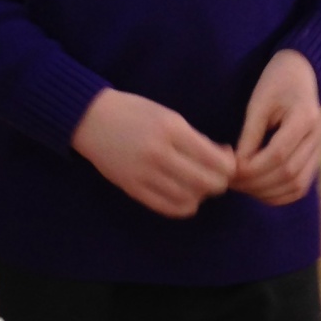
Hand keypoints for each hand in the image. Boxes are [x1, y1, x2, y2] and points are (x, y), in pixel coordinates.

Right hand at [71, 89, 234, 218]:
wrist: (91, 120)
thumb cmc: (134, 113)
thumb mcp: (168, 116)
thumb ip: (195, 138)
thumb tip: (223, 158)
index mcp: (172, 129)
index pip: (215, 159)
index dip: (229, 166)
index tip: (228, 163)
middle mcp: (160, 153)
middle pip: (206, 183)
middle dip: (219, 183)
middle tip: (218, 178)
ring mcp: (145, 174)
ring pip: (189, 199)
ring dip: (201, 196)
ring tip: (198, 186)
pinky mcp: (133, 189)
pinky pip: (167, 207)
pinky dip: (183, 206)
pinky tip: (185, 197)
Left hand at [233, 50, 320, 206]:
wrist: (298, 76)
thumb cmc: (276, 85)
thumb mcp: (258, 103)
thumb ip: (249, 135)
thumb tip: (236, 167)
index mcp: (305, 117)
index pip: (279, 154)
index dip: (254, 167)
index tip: (232, 169)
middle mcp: (317, 137)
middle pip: (288, 173)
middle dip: (256, 183)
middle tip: (232, 182)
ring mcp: (318, 151)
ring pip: (296, 186)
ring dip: (266, 193)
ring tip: (243, 187)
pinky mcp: (313, 161)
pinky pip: (299, 188)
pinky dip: (278, 196)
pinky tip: (258, 192)